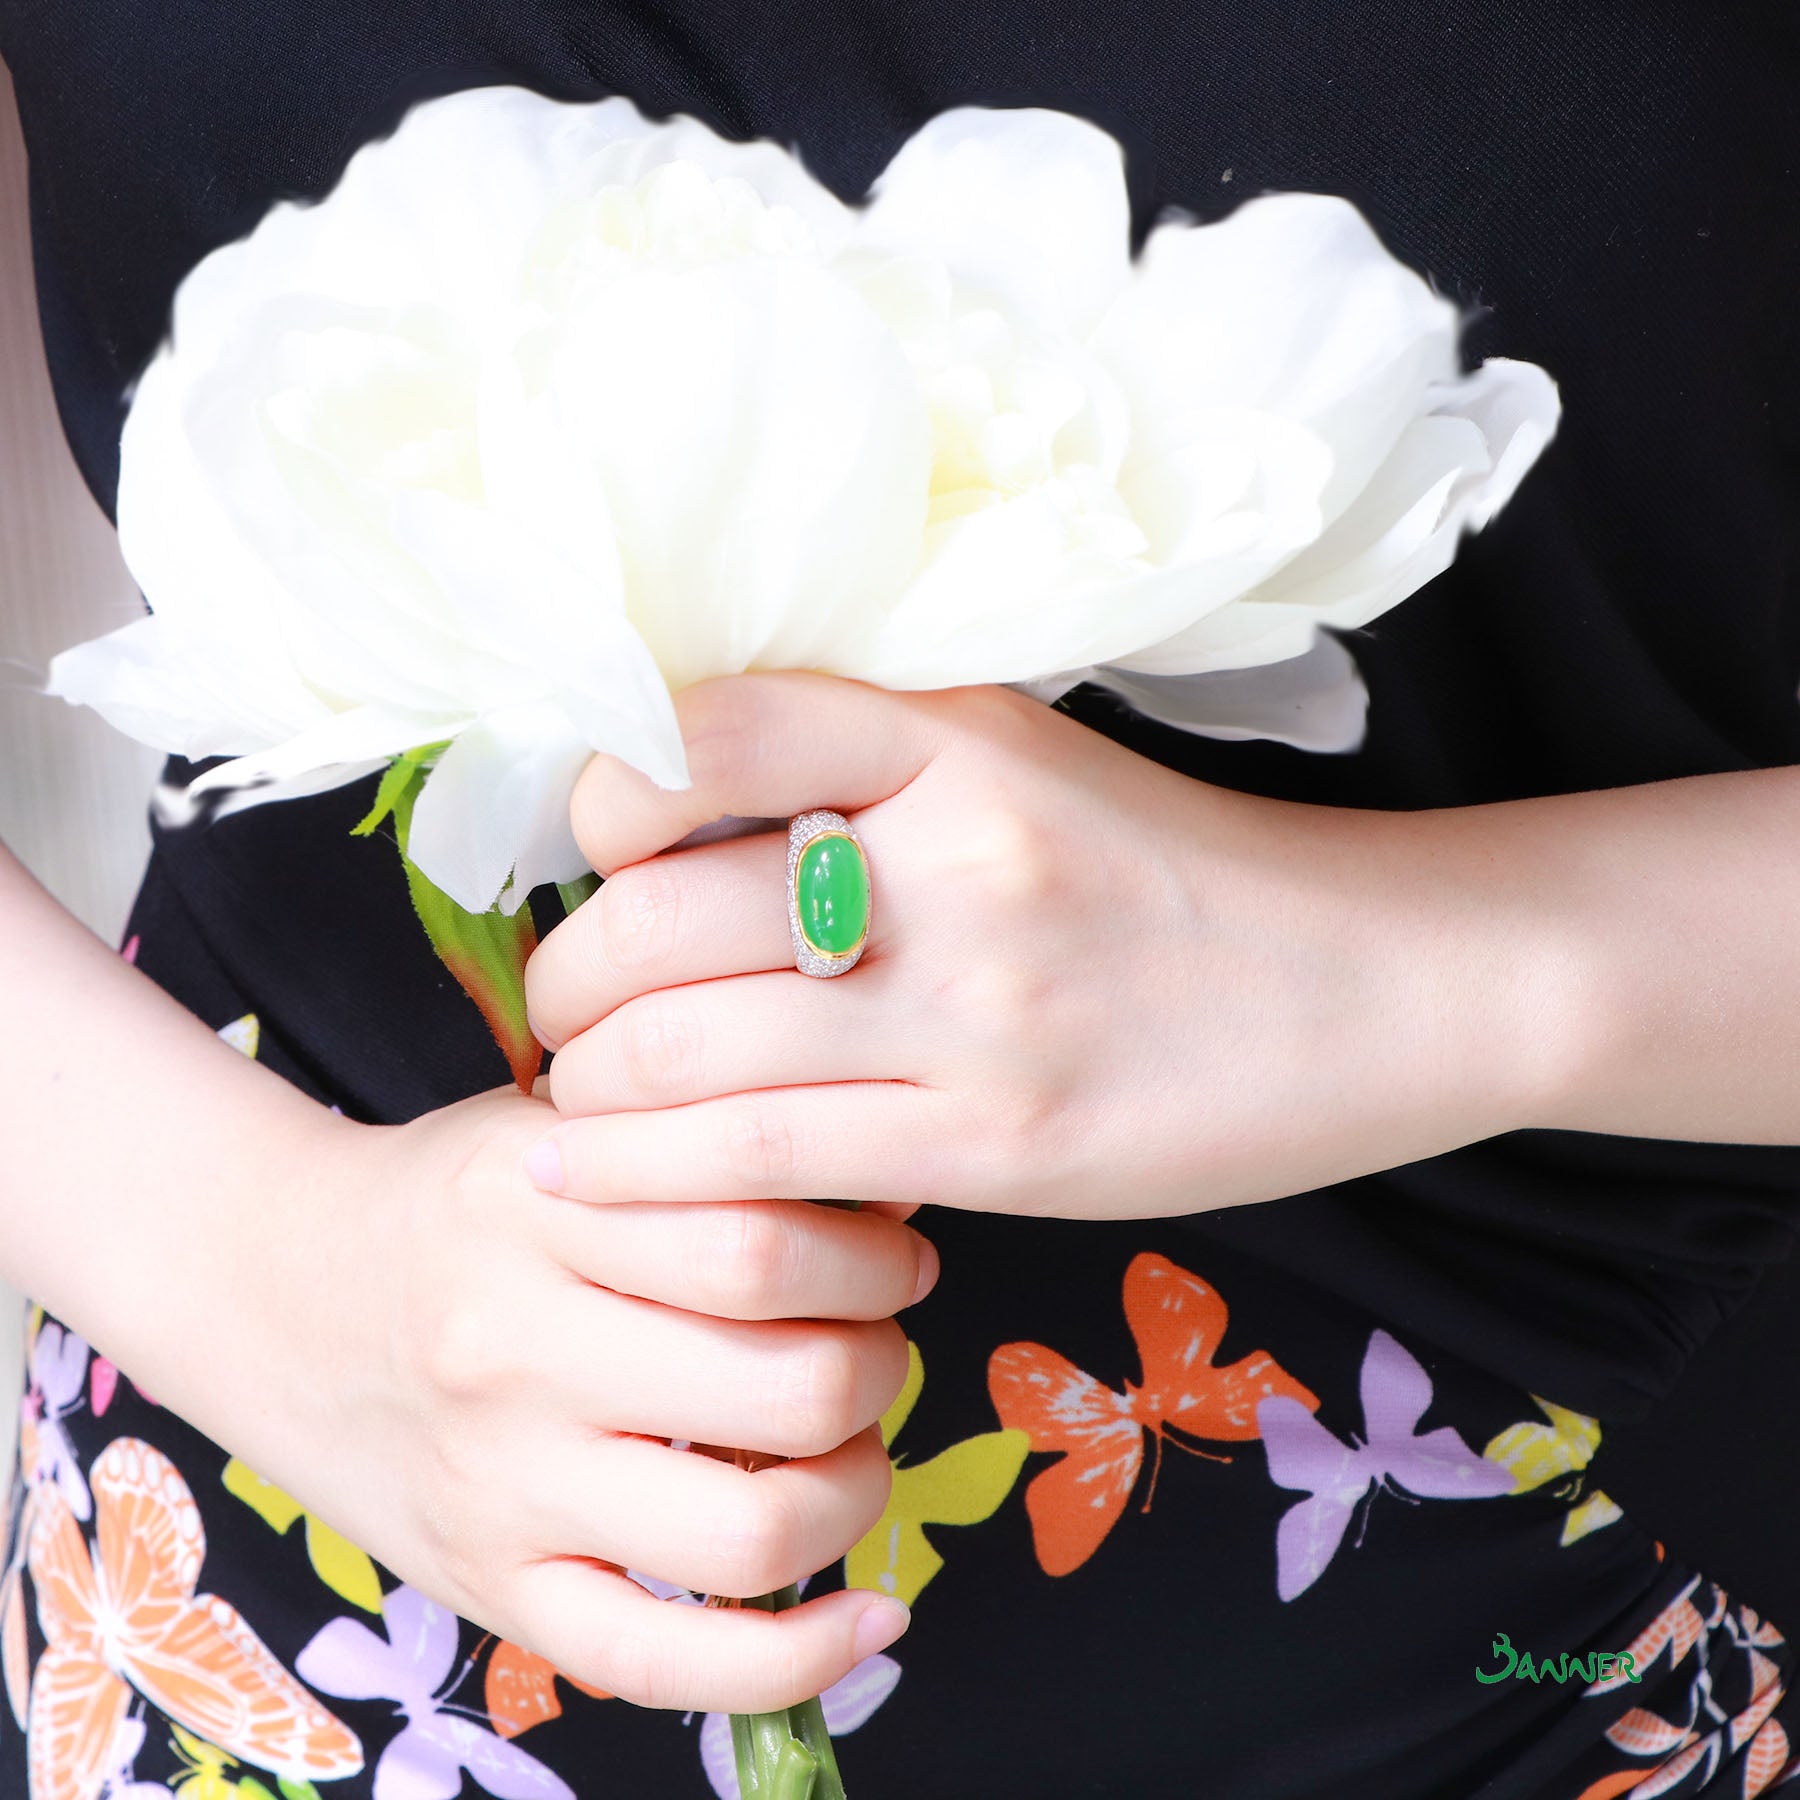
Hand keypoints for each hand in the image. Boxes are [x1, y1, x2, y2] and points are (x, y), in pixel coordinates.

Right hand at [234, 1089, 927, 1711]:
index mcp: (543, 1203)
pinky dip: (794, 1661)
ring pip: (749, 1530)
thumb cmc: (449, 1198)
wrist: (268, 1285)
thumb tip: (895, 1194)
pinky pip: (659, 1660)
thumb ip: (703, 1147)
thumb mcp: (564, 1127)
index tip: (894, 1252)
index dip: (874, 1255)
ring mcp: (499, 1481)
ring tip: (849, 1446)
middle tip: (873, 1343)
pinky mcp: (488, 1586)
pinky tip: (867, 1617)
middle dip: (880, 1365)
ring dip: (857, 1489)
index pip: (765, 1236)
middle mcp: (517, 1345)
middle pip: (787, 1381)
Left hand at [524, 673, 1566, 1219]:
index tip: (606, 852)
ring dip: (590, 1083)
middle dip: (569, 972)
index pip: (707, 730)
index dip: (609, 795)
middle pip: (661, 913)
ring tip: (581, 1094)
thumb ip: (873, 779)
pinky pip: (764, 1165)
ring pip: (685, 1052)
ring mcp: (977, 1013)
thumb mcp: (1033, 771)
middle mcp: (957, 864)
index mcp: (962, 742)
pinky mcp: (997, 1147)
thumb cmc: (1185, 877)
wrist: (1378, 989)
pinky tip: (604, 1177)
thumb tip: (680, 832)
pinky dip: (650, 1174)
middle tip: (565, 1003)